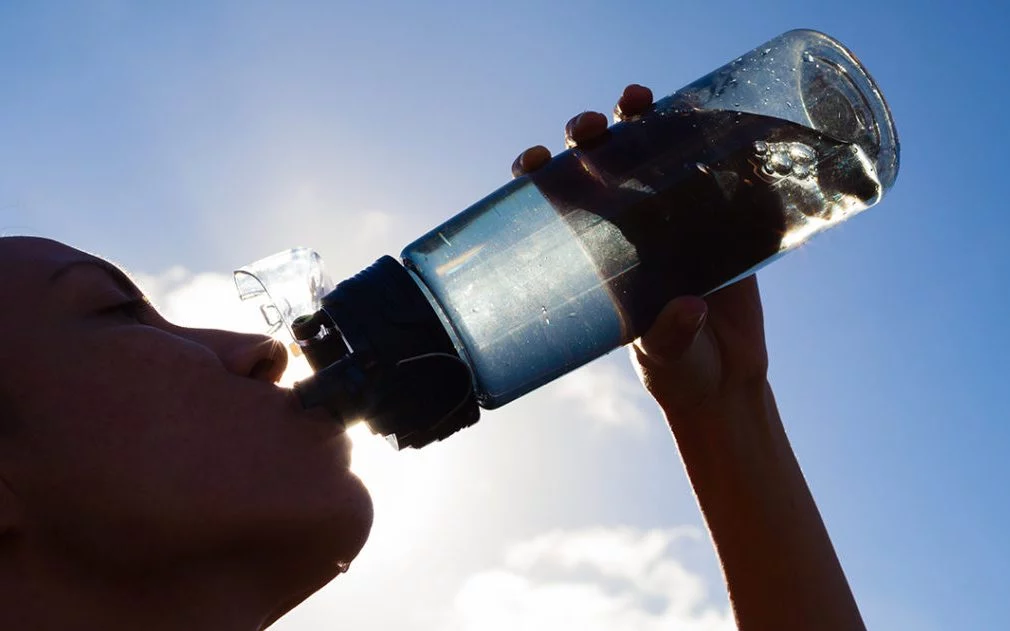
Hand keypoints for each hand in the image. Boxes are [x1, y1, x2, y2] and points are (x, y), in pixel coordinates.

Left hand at [511, 84, 770, 429]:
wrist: (727, 381)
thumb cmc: (678, 371)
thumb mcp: (664, 357)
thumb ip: (669, 336)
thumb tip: (689, 309)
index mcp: (596, 255)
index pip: (555, 204)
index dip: (536, 175)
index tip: (531, 162)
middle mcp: (628, 227)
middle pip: (596, 164)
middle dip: (586, 135)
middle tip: (590, 128)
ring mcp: (673, 217)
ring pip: (649, 152)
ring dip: (640, 119)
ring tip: (637, 100)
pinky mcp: (720, 218)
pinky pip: (711, 168)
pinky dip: (707, 137)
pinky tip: (705, 114)